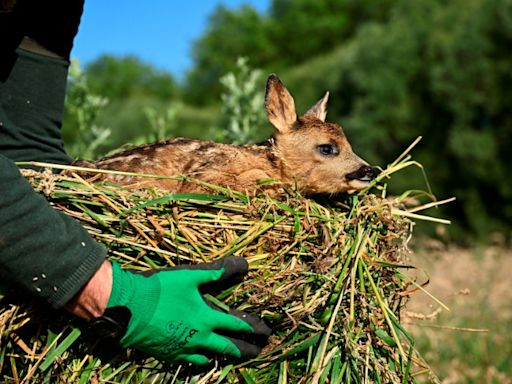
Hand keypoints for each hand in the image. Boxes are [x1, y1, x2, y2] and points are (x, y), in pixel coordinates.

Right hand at [107, 256, 270, 364]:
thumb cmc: (160, 290)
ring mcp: (184, 350)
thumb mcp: (191, 276)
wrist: (128, 309)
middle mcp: (199, 338)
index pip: (237, 324)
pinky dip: (201, 362)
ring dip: (225, 358)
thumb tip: (244, 266)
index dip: (253, 327)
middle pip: (228, 347)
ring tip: (234, 358)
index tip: (266, 332)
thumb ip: (218, 272)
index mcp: (207, 318)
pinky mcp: (169, 355)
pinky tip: (203, 361)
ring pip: (210, 359)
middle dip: (246, 350)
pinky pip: (190, 363)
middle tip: (259, 352)